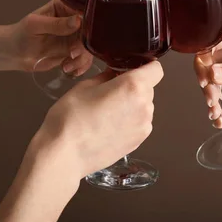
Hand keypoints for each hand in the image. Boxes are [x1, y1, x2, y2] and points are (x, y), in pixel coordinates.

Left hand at [9, 0, 92, 73]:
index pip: (84, 9)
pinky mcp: (75, 51)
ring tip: (66, 65)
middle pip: (92, 30)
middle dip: (84, 44)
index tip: (85, 32)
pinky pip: (86, 58)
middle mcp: (74, 20)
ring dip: (82, 58)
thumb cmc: (22, 34)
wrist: (15, 54)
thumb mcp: (36, 25)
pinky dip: (80, 66)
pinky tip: (69, 70)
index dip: (89, 20)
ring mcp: (76, 36)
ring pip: (90, 46)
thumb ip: (56, 24)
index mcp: (65, 6)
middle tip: (72, 54)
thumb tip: (78, 21)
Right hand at [38, 61, 163, 178]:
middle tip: (110, 91)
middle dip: (134, 87)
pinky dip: (130, 121)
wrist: (65, 154)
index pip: (156, 69)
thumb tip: (115, 74)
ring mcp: (144, 126)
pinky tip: (109, 127)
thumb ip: (107, 76)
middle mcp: (145, 106)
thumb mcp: (85, 86)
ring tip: (107, 113)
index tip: (131, 69)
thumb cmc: (71, 116)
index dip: (146, 66)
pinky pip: (139, 124)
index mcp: (133, 86)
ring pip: (143, 107)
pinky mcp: (138, 142)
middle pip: (148, 89)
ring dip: (132, 105)